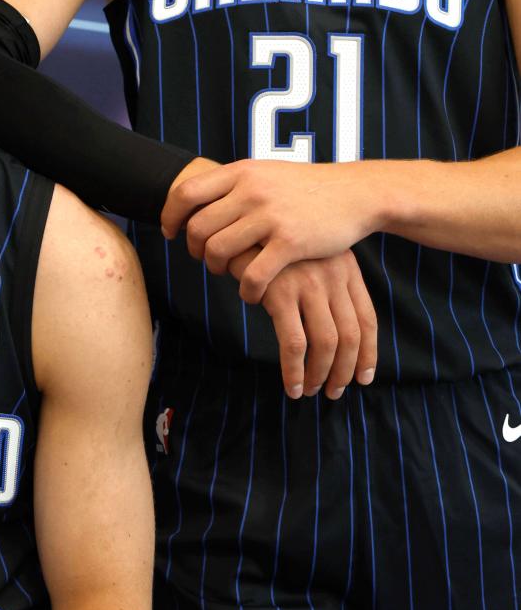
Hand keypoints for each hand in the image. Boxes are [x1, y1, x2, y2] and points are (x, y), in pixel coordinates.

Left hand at [163, 158, 379, 299]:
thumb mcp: (266, 173)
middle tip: (206, 259)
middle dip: (195, 249)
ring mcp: (271, 216)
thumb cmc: (305, 187)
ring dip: (217, 269)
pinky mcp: (291, 242)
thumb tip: (195, 196)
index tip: (171, 232)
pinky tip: (251, 293)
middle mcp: (252, 191)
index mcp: (242, 172)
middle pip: (199, 228)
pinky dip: (245, 289)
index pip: (186, 193)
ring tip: (228, 273)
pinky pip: (252, 274)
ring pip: (219, 251)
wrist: (354, 193)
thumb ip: (234, 184)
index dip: (170, 215)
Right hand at [229, 247, 377, 398]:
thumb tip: (332, 332)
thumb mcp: (309, 257)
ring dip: (320, 375)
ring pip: (327, 344)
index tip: (363, 378)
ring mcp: (308, 283)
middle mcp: (333, 275)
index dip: (368, 354)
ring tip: (307, 391)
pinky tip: (290, 384)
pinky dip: (294, 370)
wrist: (241, 216)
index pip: (367, 318)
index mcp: (346, 268)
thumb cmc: (273, 243)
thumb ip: (325, 285)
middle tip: (334, 392)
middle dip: (345, 371)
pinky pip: (294, 343)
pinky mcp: (280, 292)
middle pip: (351, 335)